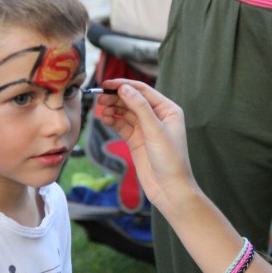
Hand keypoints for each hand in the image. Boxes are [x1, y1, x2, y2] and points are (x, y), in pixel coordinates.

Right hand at [98, 80, 197, 214]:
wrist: (170, 189)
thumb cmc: (171, 160)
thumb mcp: (155, 130)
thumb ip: (140, 107)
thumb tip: (124, 88)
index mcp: (168, 109)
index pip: (143, 91)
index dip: (125, 85)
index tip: (107, 84)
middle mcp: (157, 116)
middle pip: (132, 100)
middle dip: (116, 97)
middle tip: (100, 98)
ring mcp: (146, 128)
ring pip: (126, 112)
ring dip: (113, 108)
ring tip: (102, 109)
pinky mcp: (136, 140)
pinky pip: (122, 125)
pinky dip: (113, 121)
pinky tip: (105, 119)